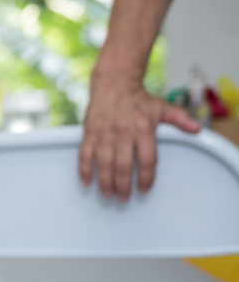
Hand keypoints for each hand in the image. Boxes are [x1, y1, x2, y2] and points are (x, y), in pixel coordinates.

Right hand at [78, 70, 200, 199]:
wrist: (113, 83)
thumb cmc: (139, 99)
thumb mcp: (162, 107)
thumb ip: (180, 119)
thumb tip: (197, 129)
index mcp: (143, 128)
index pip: (146, 160)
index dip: (145, 178)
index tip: (144, 190)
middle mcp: (123, 132)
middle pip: (123, 166)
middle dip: (123, 186)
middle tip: (124, 198)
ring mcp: (104, 133)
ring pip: (103, 164)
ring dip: (105, 182)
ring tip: (108, 195)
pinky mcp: (89, 133)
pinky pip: (84, 155)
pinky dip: (84, 170)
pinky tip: (87, 182)